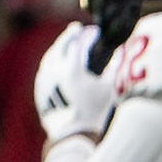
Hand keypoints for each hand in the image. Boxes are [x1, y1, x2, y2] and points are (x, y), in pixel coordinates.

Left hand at [33, 23, 116, 144]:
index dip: (88, 35)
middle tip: (76, 28)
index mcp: (73, 68)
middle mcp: (55, 70)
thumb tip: (121, 50)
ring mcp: (44, 78)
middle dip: (70, 35)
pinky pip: (46, 68)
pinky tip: (58, 61)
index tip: (96, 31)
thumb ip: (115, 66)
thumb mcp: (109, 88)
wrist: (72, 132)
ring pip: (50, 56)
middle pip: (61, 45)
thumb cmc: (94, 110)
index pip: (79, 43)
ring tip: (67, 43)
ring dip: (60, 47)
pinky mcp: (40, 87)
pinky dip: (53, 60)